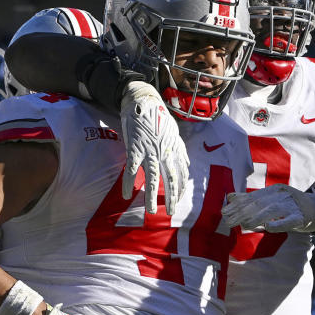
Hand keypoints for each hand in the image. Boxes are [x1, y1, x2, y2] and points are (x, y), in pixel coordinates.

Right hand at [119, 81, 189, 215]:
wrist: (143, 101)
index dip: (181, 188)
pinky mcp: (134, 148)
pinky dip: (129, 183)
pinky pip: (131, 169)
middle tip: (171, 213)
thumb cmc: (158, 117)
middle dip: (171, 198)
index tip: (180, 199)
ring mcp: (149, 150)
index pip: (181, 173)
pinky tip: (126, 194)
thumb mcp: (174, 133)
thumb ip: (181, 150)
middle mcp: (164, 152)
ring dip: (151, 196)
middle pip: (170, 179)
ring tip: (149, 210)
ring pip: (152, 178)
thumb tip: (187, 164)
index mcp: (174, 149)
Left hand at [221, 184, 314, 232]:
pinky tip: (269, 227)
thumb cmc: (290, 206)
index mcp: (274, 190)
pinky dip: (279, 223)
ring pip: (273, 210)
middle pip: (260, 203)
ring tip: (244, 225)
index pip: (253, 197)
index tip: (224, 213)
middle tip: (228, 221)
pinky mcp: (302, 217)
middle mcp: (282, 194)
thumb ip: (251, 199)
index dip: (238, 205)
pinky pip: (290, 220)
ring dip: (257, 218)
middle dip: (242, 212)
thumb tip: (230, 197)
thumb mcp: (271, 200)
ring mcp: (293, 205)